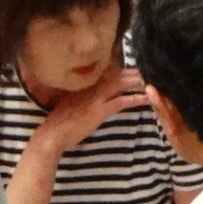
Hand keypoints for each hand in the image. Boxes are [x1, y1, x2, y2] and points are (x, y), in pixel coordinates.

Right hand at [33, 62, 147, 154]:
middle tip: (146, 71)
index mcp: (83, 85)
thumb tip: (88, 100)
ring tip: (151, 81)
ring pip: (121, 84)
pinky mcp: (100, 110)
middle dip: (132, 72)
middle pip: (115, 75)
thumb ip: (80, 99)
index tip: (130, 69)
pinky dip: (135, 99)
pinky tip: (146, 99)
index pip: (105, 73)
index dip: (120, 70)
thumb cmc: (57, 125)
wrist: (51, 135)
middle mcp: (90, 87)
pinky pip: (122, 101)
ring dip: (137, 82)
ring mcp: (95, 98)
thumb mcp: (68, 106)